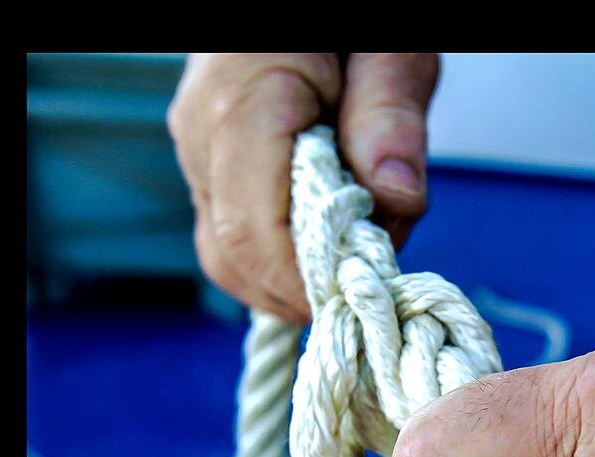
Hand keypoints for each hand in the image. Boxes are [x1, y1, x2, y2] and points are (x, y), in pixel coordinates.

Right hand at [168, 53, 438, 322]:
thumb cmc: (354, 20)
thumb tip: (397, 199)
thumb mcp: (391, 50)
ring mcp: (198, 153)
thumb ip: (390, 118)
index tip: (365, 291)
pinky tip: (334, 243)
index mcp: (240, 100)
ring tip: (358, 254)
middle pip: (232, 255)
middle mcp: (202, 133)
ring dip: (294, 280)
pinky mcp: (208, 166)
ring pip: (227, 257)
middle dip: (305, 288)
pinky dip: (283, 260)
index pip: (252, 229)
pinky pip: (233, 238)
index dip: (306, 280)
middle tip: (373, 278)